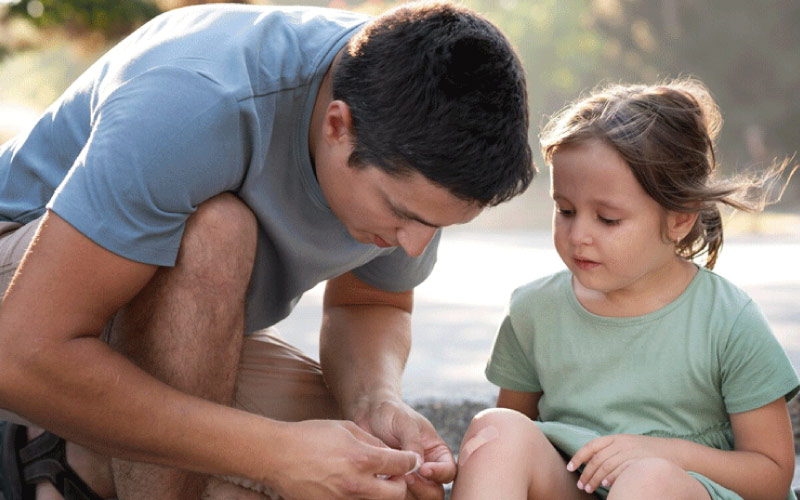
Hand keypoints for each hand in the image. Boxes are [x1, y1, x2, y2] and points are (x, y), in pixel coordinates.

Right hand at [270, 419, 421, 499]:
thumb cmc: (310, 436)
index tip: (410, 460)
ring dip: (381, 492)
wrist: (277, 456)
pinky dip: (362, 497)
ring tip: (370, 478)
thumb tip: (391, 454)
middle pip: (398, 493)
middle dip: (400, 483)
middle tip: (392, 474)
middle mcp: (356, 485)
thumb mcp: (346, 429)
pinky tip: (353, 484)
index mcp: (362, 459)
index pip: (402, 465)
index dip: (411, 461)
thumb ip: (373, 442)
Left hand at [352, 398, 455, 499]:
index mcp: (436, 453)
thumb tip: (420, 466)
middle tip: (407, 477)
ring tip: (392, 476)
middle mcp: (426, 469)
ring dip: (407, 493)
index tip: (424, 468)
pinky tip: (380, 480)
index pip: (449, 471)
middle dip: (423, 488)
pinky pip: (395, 496)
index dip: (440, 473)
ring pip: (416, 498)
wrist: (366, 413)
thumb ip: (413, 442)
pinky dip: (390, 493)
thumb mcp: (404, 422)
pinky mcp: (391, 484)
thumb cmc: (390, 412)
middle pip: (435, 492)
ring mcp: (409, 479)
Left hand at [567, 434, 666, 493]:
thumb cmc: (647, 451)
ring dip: (596, 479)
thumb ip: (610, 450)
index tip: (570, 468)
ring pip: (607, 466)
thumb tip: (590, 462)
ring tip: (589, 489)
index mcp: (616, 438)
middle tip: (581, 486)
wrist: (674, 452)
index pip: (592, 446)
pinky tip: (606, 486)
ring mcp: (632, 452)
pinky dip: (612, 478)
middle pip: (598, 459)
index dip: (579, 457)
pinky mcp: (640, 461)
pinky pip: (622, 470)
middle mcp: (622, 443)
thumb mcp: (627, 445)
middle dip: (587, 473)